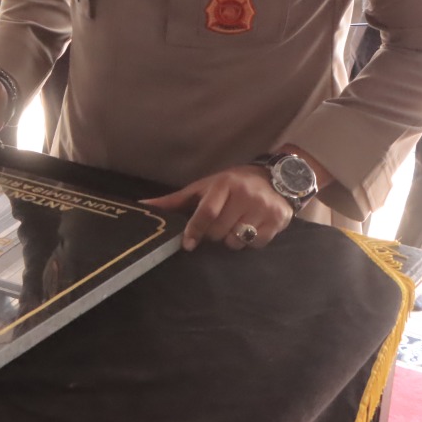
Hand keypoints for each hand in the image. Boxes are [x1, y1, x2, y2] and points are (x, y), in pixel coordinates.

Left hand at [142, 165, 294, 251]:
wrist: (274, 177)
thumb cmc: (231, 184)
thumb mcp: (204, 188)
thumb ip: (174, 201)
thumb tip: (143, 207)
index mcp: (224, 184)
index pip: (207, 212)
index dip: (195, 230)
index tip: (188, 244)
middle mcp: (245, 195)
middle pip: (219, 231)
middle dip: (213, 234)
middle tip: (218, 224)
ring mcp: (264, 207)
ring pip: (237, 241)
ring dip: (231, 239)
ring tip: (235, 224)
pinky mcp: (278, 220)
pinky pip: (256, 244)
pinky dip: (250, 241)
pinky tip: (250, 227)